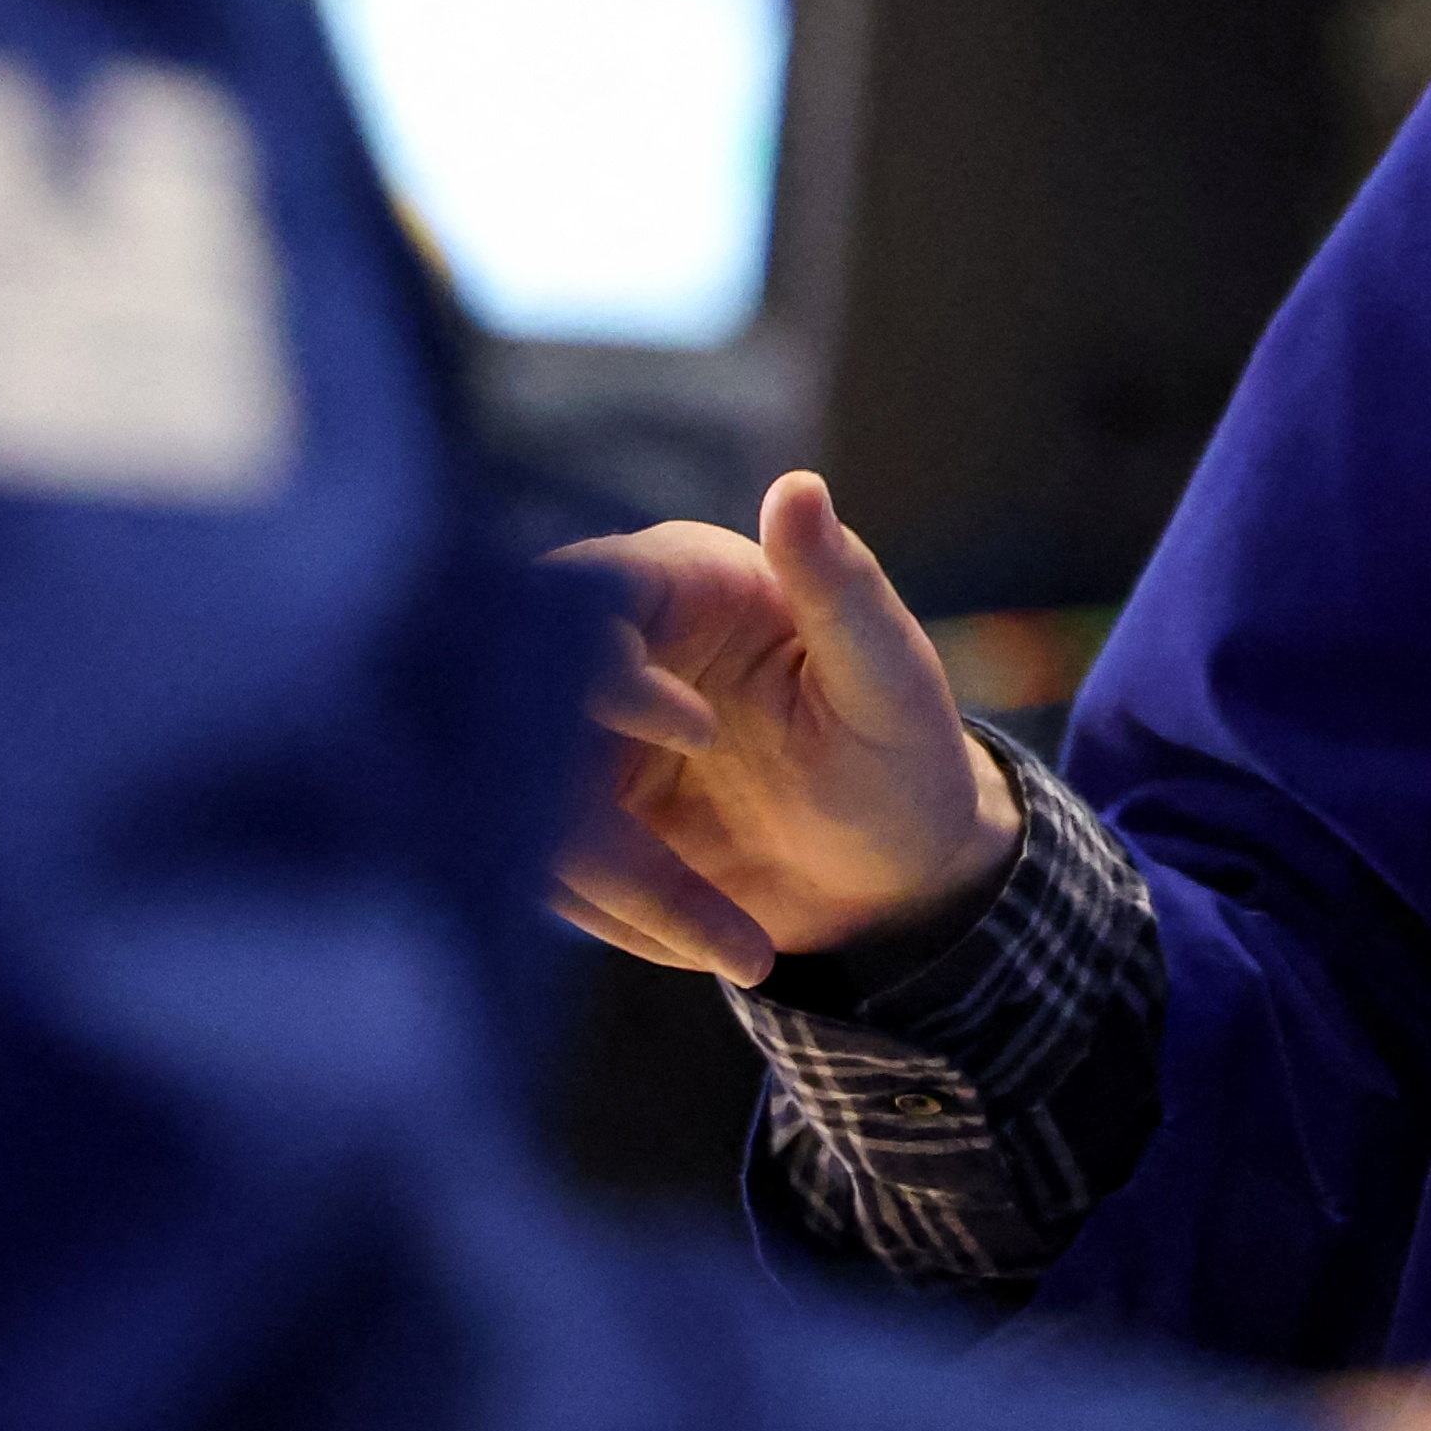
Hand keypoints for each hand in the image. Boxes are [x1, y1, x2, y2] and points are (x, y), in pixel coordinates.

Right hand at [545, 470, 1017, 985]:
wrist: (895, 872)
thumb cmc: (905, 751)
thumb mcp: (888, 675)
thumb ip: (839, 585)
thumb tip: (799, 487)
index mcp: (682, 580)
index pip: (585, 592)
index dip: (609, 663)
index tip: (698, 732)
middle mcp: (610, 646)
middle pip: (529, 710)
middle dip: (590, 814)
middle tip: (679, 886)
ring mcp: (576, 734)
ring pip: (525, 805)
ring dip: (621, 890)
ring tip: (737, 942)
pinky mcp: (565, 812)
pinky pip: (543, 867)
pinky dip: (620, 919)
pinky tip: (715, 943)